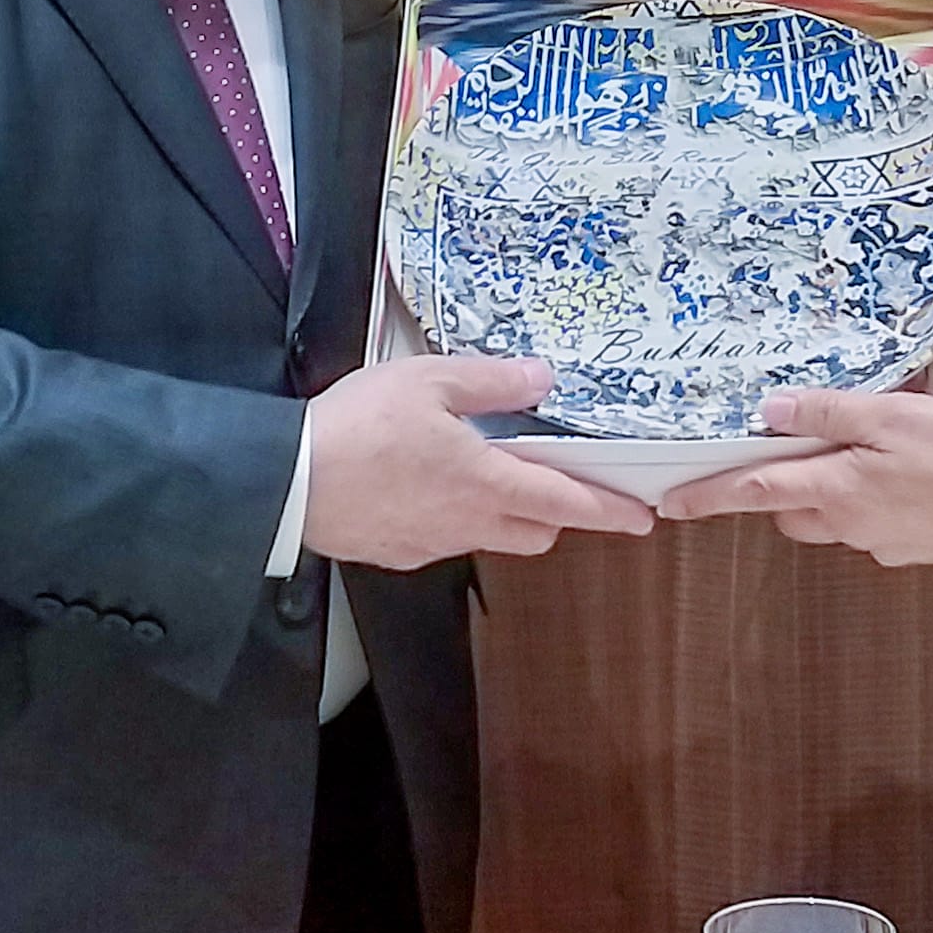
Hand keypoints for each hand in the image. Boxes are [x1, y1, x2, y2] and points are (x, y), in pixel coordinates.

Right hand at [304, 356, 655, 566]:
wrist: (289, 483)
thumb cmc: (358, 427)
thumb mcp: (429, 380)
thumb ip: (492, 381)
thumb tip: (542, 378)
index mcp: (487, 481)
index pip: (567, 502)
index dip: (609, 510)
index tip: (642, 518)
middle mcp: (470, 522)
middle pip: (537, 531)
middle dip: (556, 512)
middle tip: (557, 482)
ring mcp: (434, 544)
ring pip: (491, 536)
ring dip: (503, 514)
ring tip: (481, 474)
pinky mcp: (400, 553)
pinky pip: (445, 540)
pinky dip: (452, 518)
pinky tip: (426, 487)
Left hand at [661, 388, 932, 567]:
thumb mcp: (891, 415)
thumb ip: (830, 413)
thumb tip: (771, 411)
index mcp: (834, 488)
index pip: (755, 491)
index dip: (709, 496)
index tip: (670, 505)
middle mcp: (845, 522)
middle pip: (788, 508)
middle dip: (777, 485)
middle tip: (788, 447)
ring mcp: (876, 541)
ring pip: (825, 518)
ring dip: (822, 492)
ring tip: (852, 452)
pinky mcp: (905, 547)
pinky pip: (865, 525)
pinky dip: (865, 501)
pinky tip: (897, 476)